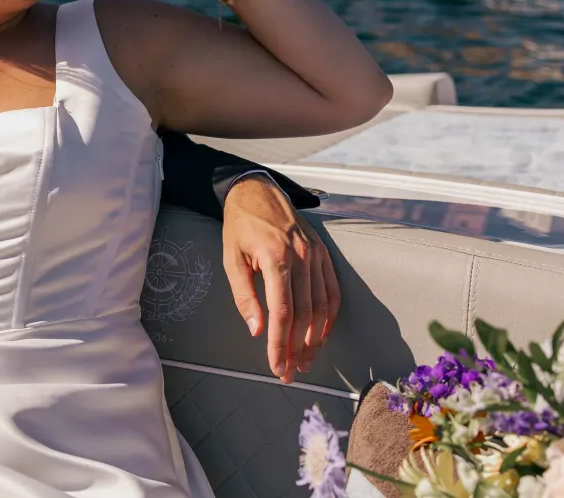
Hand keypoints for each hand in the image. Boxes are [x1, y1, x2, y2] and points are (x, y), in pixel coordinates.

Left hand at [221, 177, 339, 383]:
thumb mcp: (231, 259)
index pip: (282, 313)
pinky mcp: (324, 254)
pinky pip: (333, 290)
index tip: (277, 366)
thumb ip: (244, 296)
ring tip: (306, 360)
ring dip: (316, 338)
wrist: (258, 192)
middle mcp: (301, 258)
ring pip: (322, 306)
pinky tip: (322, 334)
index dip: (281, 344)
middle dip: (298, 348)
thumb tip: (256, 330)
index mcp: (275, 259)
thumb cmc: (240, 227)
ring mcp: (316, 255)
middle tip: (292, 371)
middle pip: (305, 315)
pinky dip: (330, 316)